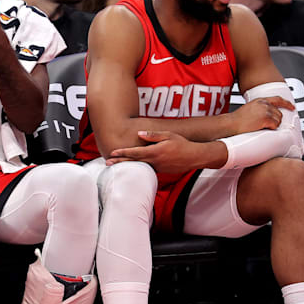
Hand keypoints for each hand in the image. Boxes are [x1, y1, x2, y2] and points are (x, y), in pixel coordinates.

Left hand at [107, 130, 225, 173]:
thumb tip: (139, 133)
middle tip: (108, 163)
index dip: (123, 153)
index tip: (113, 153)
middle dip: (120, 162)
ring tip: (115, 166)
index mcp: (155, 151)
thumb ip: (153, 135)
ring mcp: (158, 167)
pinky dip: (138, 168)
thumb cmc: (182, 144)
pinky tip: (132, 167)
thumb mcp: (168, 135)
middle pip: (133, 162)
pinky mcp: (161, 171)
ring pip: (139, 166)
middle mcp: (155, 161)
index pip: (135, 152)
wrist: (195, 157)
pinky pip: (147, 169)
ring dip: (127, 166)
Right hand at [229, 96, 294, 133]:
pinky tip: (261, 128)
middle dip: (275, 121)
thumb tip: (268, 116)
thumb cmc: (236, 120)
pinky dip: (270, 129)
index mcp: (260, 100)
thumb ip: (260, 109)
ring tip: (260, 127)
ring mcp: (265, 110)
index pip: (278, 99)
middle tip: (266, 126)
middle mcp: (264, 104)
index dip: (286, 103)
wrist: (230, 124)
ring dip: (272, 125)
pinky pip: (275, 126)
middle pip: (279, 113)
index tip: (292, 107)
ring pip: (278, 120)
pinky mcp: (266, 118)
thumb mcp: (249, 110)